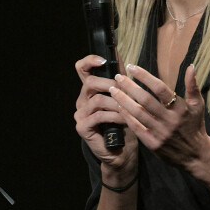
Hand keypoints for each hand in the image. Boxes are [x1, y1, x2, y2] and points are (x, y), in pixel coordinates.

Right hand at [74, 55, 137, 170]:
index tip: (104, 60)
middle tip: (126, 91)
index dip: (90, 61)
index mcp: (90, 91)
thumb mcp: (124, 99)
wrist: (122, 150)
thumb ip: (120, 81)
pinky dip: (115, 116)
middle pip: (90, 82)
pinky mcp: (82, 127)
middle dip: (110, 84)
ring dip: (117, 103)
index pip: (82, 69)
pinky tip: (125, 120)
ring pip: (97, 99)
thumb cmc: (124, 123)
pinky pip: (99, 115)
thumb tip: (122, 59)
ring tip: (129, 108)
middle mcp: (82, 100)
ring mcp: (80, 114)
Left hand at [109, 63, 209, 170]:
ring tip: (113, 90)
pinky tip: (119, 107)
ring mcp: (161, 133)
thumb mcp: (198, 105)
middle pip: (145, 100)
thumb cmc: (195, 125)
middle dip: (129, 86)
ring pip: (138, 113)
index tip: (132, 67)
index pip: (160, 88)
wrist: (196, 155)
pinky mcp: (153, 144)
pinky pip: (136, 128)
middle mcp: (170, 120)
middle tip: (118, 77)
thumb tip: (191, 66)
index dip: (145, 76)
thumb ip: (192, 85)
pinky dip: (126, 116)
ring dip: (123, 100)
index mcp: (180, 108)